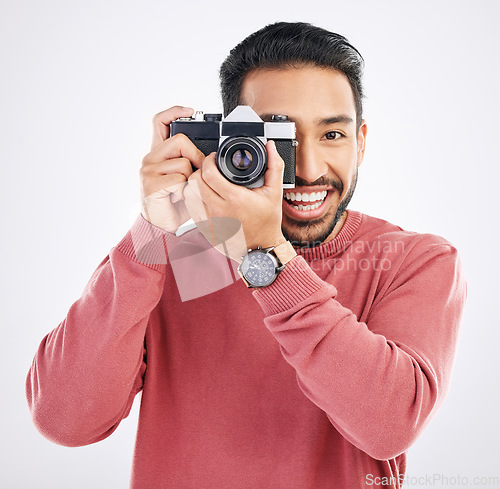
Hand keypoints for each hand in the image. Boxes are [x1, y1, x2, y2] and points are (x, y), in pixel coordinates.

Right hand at [140, 106, 204, 232]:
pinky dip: (183, 191)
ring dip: (189, 179)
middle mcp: (150, 158)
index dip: (174, 112)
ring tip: (181, 190)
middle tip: (195, 173)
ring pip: (183, 162)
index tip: (189, 110)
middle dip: (195, 157)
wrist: (162, 225)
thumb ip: (191, 163)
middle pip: (180, 141)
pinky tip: (175, 197)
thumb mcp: (185, 178)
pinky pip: (179, 179)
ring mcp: (148, 170)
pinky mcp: (151, 184)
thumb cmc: (176, 202)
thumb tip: (209, 156)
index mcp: (158, 153)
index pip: (160, 122)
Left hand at [184, 140, 285, 261]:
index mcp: (235, 199)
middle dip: (200, 170)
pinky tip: (206, 198)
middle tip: (209, 169)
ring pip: (190, 194)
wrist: (261, 249)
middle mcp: (219, 211)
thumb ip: (274, 166)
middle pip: (194, 181)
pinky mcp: (205, 229)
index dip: (209, 160)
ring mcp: (210, 221)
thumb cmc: (267, 222)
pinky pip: (192, 209)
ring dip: (195, 185)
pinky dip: (196, 200)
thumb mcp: (274, 192)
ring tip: (206, 182)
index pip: (208, 173)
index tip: (214, 158)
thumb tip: (270, 146)